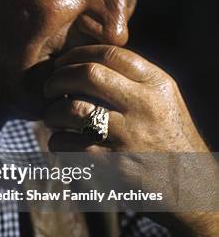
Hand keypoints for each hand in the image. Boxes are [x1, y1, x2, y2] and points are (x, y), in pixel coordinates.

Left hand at [44, 45, 205, 152]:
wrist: (188, 183)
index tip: (62, 63)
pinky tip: (62, 141)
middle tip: (49, 87)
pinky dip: (57, 141)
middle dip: (59, 78)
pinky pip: (68, 144)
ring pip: (73, 109)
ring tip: (53, 115)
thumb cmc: (166, 135)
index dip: (77, 54)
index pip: (110, 54)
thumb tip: (82, 61)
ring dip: (53, 111)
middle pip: (88, 75)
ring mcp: (129, 135)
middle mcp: (144, 105)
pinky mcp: (112, 163)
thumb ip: (130, 78)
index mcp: (156, 84)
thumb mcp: (161, 98)